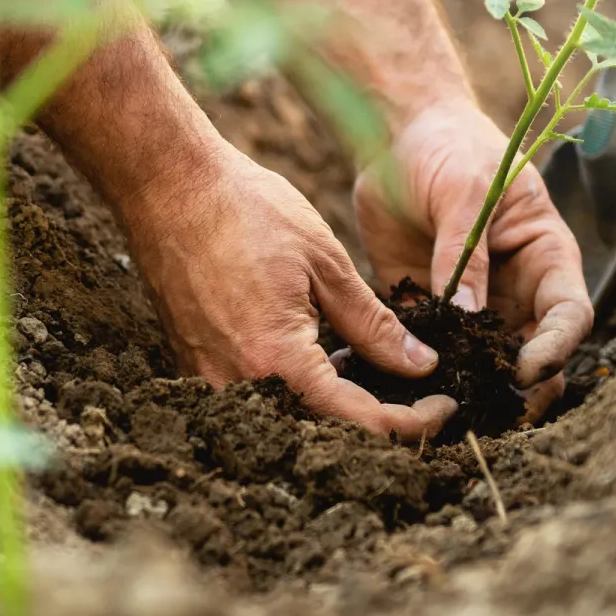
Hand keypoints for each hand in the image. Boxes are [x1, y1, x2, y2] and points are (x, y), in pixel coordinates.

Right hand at [117, 141, 455, 440]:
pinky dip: (299, 384)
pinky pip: (259, 395)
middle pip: (325, 430)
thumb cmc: (247, 211)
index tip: (447, 405)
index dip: (415, 423)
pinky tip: (322, 350)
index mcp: (278, 362)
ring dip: (338, 402)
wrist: (167, 185)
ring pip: (291, 416)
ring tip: (371, 363)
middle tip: (419, 390)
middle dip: (380, 418)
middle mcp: (239, 385)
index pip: (362, 423)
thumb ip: (374, 325)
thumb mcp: (327, 264)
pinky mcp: (195, 365)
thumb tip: (420, 366)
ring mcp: (209, 379)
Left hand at [353, 101, 591, 416]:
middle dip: (521, 388)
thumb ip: (464, 251)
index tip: (527, 370)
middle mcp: (517, 290)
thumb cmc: (448, 147)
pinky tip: (403, 391)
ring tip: (448, 413)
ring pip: (487, 364)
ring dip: (474, 389)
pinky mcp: (430, 310)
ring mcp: (475, 305)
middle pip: (535, 354)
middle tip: (492, 413)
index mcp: (545, 256)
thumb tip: (467, 316)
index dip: (556, 348)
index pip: (569, 314)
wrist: (398, 134)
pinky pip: (435, 351)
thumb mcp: (463, 190)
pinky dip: (425, 373)